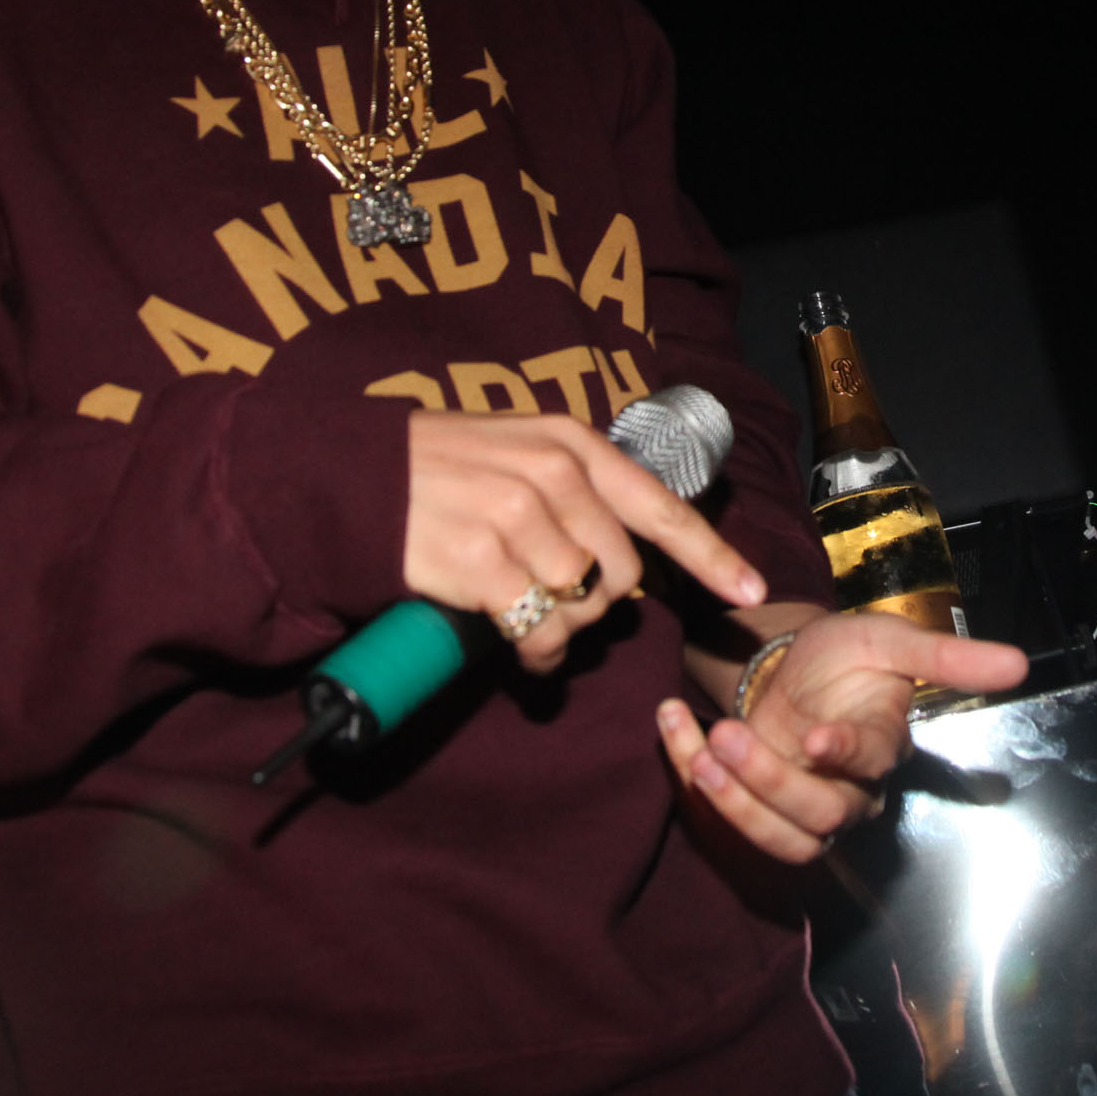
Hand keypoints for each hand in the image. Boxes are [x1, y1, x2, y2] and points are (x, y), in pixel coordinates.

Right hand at [403, 410, 766, 676]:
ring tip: (529, 626)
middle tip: (558, 609)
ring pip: (584, 603)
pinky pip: (540, 628)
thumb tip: (618, 559)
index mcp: (570, 443)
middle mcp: (554, 473)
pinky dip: (536, 652)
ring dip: (564, 631)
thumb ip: (569, 488)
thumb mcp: (512, 450)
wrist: (346, 479)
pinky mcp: (484, 560)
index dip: (711, 556)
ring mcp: (518, 514)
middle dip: (601, 606)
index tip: (750, 594)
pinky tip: (517, 649)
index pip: (660, 506)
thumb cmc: (431, 472)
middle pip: (624, 571)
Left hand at [655, 611, 1029, 863]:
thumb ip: (947, 656)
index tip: (815, 736)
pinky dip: (693, 778)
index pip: (873, 763)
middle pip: (822, 816)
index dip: (846, 756)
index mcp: (883, 744)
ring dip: (735, 802)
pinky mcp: (761, 812)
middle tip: (728, 733)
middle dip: (769, 780)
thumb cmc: (848, 655)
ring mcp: (804, 809)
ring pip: (782, 839)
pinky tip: (673, 725)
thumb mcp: (889, 639)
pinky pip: (732, 822)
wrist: (796, 666)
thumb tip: (1022, 663)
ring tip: (701, 749)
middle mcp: (850, 790)